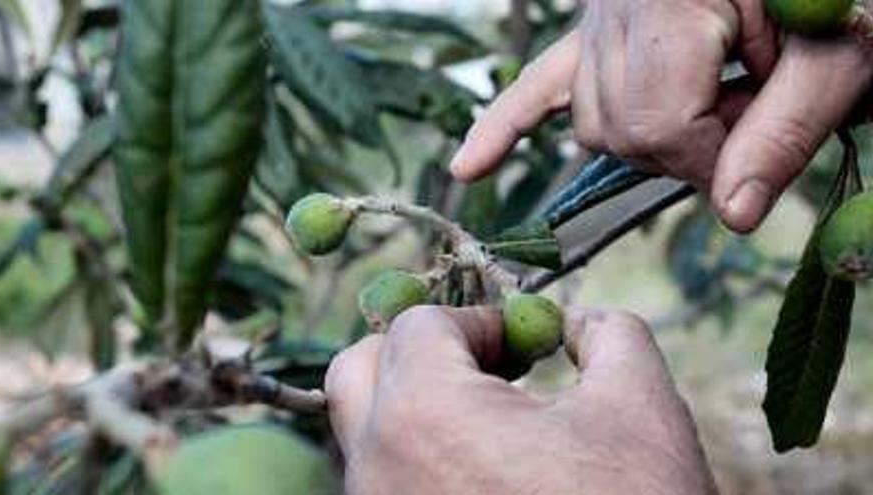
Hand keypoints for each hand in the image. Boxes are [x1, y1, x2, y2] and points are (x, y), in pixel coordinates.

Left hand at [325, 306, 716, 494]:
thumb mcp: (642, 410)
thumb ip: (610, 335)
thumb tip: (581, 321)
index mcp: (423, 414)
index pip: (418, 325)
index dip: (478, 321)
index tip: (525, 345)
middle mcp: (377, 466)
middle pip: (360, 369)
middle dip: (420, 351)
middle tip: (486, 367)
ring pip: (364, 430)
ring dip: (415, 403)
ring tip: (491, 421)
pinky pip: (381, 480)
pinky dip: (416, 456)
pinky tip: (483, 473)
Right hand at [449, 0, 872, 232]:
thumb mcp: (839, 55)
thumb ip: (785, 133)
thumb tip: (731, 217)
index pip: (659, 121)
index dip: (713, 159)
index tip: (761, 152)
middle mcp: (615, 2)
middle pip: (620, 127)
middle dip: (688, 150)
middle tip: (751, 116)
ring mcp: (595, 18)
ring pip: (594, 123)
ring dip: (652, 140)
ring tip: (718, 99)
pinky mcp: (589, 35)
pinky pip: (536, 87)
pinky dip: (505, 128)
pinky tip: (468, 167)